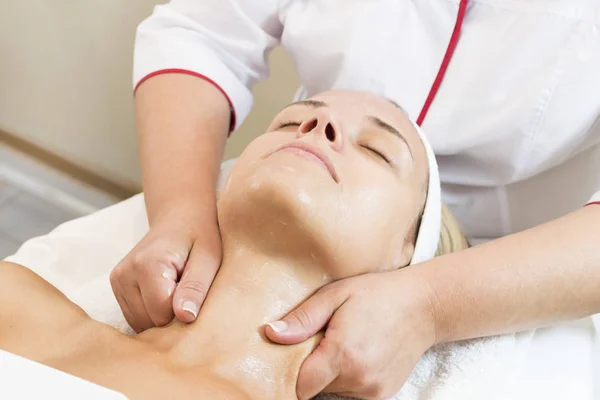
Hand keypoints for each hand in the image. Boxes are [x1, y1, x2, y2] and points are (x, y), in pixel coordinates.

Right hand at [110, 207, 221, 332]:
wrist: (179, 218)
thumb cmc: (199, 237)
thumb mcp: (208, 259)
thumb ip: (195, 288)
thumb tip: (185, 317)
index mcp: (148, 264)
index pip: (162, 314)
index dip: (184, 313)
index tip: (197, 296)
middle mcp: (125, 273)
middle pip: (149, 321)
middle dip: (172, 317)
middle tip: (188, 293)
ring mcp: (117, 281)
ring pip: (140, 323)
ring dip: (161, 317)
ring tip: (177, 292)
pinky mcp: (117, 287)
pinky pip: (134, 317)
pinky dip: (151, 314)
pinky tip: (166, 296)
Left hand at [265, 268, 437, 399]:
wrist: (425, 305)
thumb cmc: (378, 294)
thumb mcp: (336, 295)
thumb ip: (303, 318)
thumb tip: (270, 334)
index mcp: (344, 354)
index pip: (300, 387)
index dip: (292, 372)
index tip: (294, 352)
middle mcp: (360, 379)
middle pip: (316, 389)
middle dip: (312, 368)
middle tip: (322, 339)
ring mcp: (374, 391)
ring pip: (334, 392)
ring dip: (330, 374)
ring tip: (343, 343)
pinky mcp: (384, 394)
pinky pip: (353, 393)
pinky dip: (349, 378)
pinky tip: (358, 353)